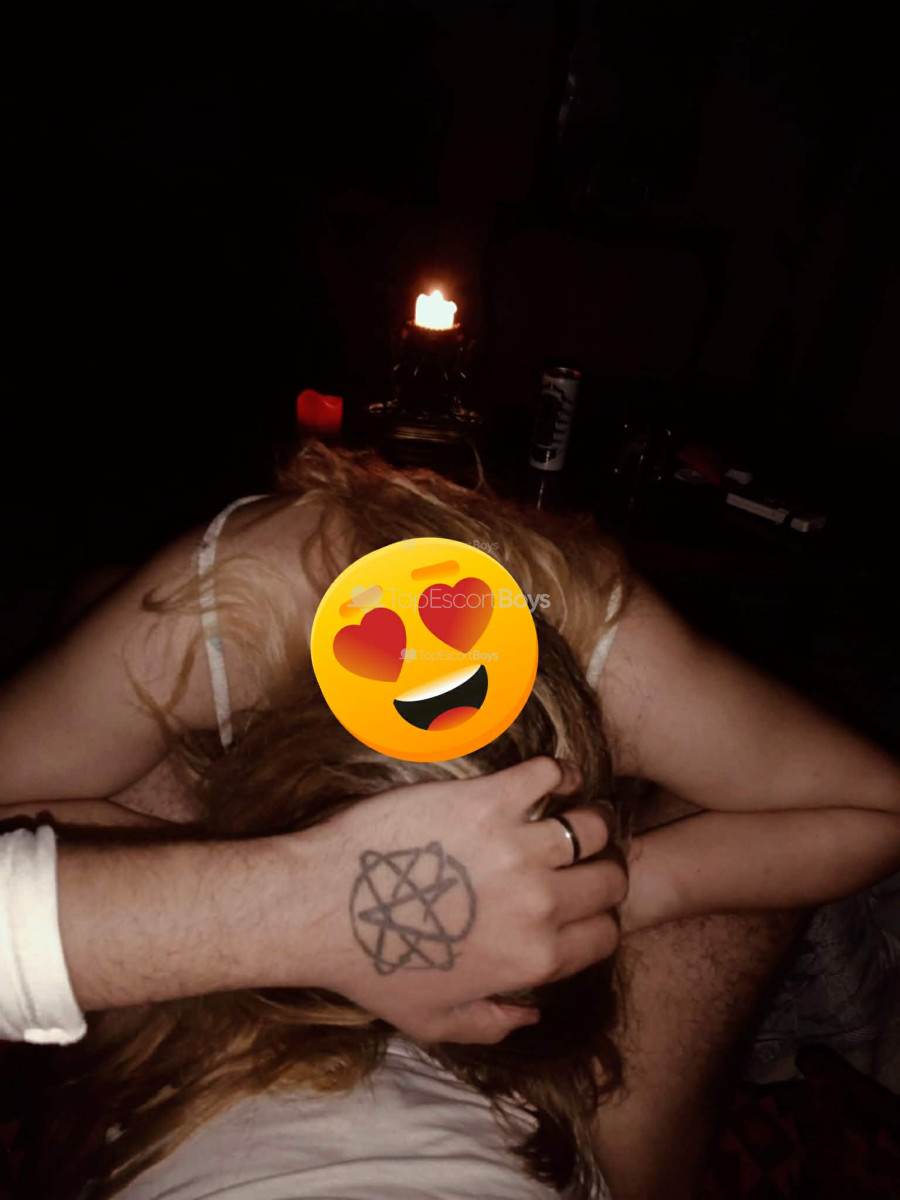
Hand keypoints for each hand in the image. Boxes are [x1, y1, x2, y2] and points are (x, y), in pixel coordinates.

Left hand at [281, 758, 626, 1044]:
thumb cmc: (370, 964)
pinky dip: (561, 773)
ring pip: (592, 826)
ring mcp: (515, 849)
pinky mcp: (486, 801)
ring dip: (588, 821)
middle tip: (582, 859)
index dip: (599, 920)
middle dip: (604, 871)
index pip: (604, 936)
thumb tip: (532, 1012)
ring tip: (569, 816)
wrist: (321, 906)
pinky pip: (549, 775)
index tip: (582, 905)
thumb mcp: (433, 1020)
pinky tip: (554, 778)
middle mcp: (537, 905)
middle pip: (610, 880)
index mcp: (532, 959)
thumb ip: (492, 1023)